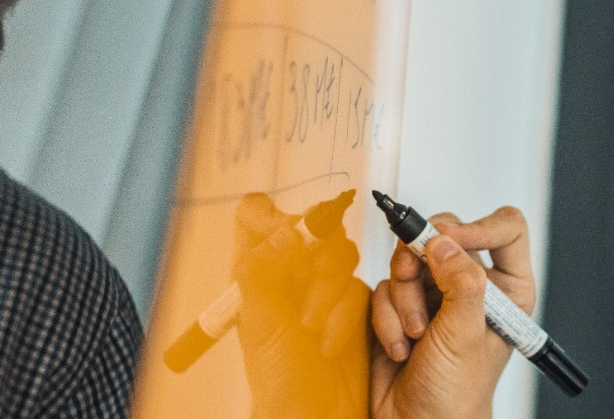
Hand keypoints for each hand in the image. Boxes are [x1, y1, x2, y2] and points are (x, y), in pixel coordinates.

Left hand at [232, 191, 369, 417]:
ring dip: (329, 289)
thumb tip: (283, 231)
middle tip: (309, 284)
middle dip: (314, 259)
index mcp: (255, 269)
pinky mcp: (352, 304)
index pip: (256, 215)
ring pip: (340, 254)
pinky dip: (344, 314)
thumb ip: (264, 269)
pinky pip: (358, 287)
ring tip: (312, 326)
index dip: (271, 215)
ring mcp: (322, 287)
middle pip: (310, 228)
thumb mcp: (260, 320)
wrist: (314, 414)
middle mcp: (288, 273)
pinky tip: (329, 342)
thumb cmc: (278, 377)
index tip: (285, 236)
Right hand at [369, 206, 536, 418]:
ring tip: (414, 335)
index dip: (478, 226)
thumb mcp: (465, 335)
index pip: (506, 229)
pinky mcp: (403, 305)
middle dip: (421, 264)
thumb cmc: (457, 394)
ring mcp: (436, 294)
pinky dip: (387, 317)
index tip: (449, 242)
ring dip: (403, 299)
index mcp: (507, 288)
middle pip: (445, 235)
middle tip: (410, 278)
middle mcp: (474, 285)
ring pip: (409, 261)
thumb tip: (445, 243)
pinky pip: (385, 288)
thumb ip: (461, 284)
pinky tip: (400, 346)